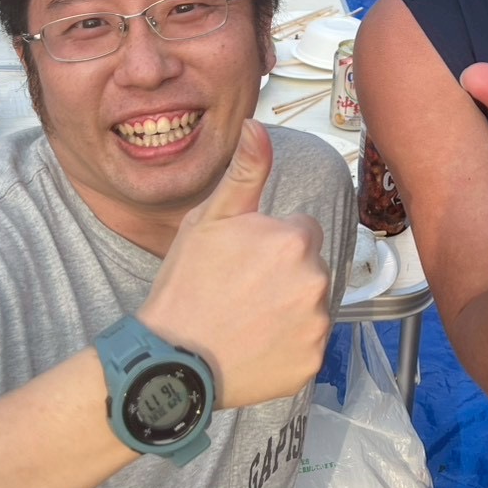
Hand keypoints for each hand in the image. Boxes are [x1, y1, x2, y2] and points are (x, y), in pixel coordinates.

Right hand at [138, 120, 330, 409]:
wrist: (171, 360)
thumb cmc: (186, 286)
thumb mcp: (209, 219)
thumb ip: (245, 172)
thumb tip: (258, 126)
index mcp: (295, 240)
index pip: (301, 232)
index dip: (271, 244)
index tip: (243, 261)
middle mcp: (316, 281)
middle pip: (309, 268)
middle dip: (283, 275)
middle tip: (240, 292)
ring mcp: (316, 325)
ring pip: (310, 306)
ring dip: (289, 309)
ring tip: (245, 320)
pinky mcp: (312, 362)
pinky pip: (307, 344)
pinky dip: (288, 346)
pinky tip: (254, 346)